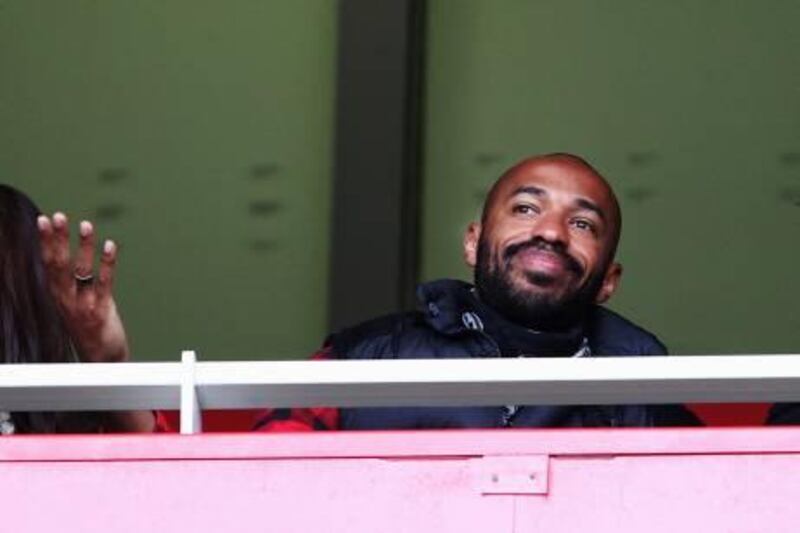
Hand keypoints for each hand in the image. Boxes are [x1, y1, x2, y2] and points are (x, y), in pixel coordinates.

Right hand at [37, 212, 129, 362]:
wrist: (100, 359)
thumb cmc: (87, 326)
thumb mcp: (73, 302)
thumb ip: (70, 282)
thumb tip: (65, 255)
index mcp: (57, 295)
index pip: (48, 263)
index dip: (46, 241)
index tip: (44, 219)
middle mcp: (65, 299)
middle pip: (58, 264)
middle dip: (57, 239)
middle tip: (57, 215)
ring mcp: (82, 305)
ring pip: (81, 271)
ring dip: (83, 247)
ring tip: (86, 225)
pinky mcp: (100, 311)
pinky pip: (103, 283)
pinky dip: (106, 264)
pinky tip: (109, 246)